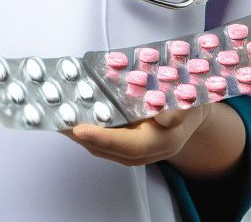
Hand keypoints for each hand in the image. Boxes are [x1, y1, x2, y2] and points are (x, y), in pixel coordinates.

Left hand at [65, 100, 244, 178]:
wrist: (194, 112)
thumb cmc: (190, 101)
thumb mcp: (191, 99)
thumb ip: (178, 108)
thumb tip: (165, 116)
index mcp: (163, 141)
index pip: (129, 146)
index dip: (103, 138)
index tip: (78, 129)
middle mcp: (147, 151)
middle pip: (108, 148)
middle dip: (79, 134)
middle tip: (56, 118)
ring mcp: (135, 151)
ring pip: (101, 146)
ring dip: (78, 132)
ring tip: (57, 115)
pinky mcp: (126, 145)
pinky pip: (103, 140)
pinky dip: (86, 129)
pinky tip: (72, 114)